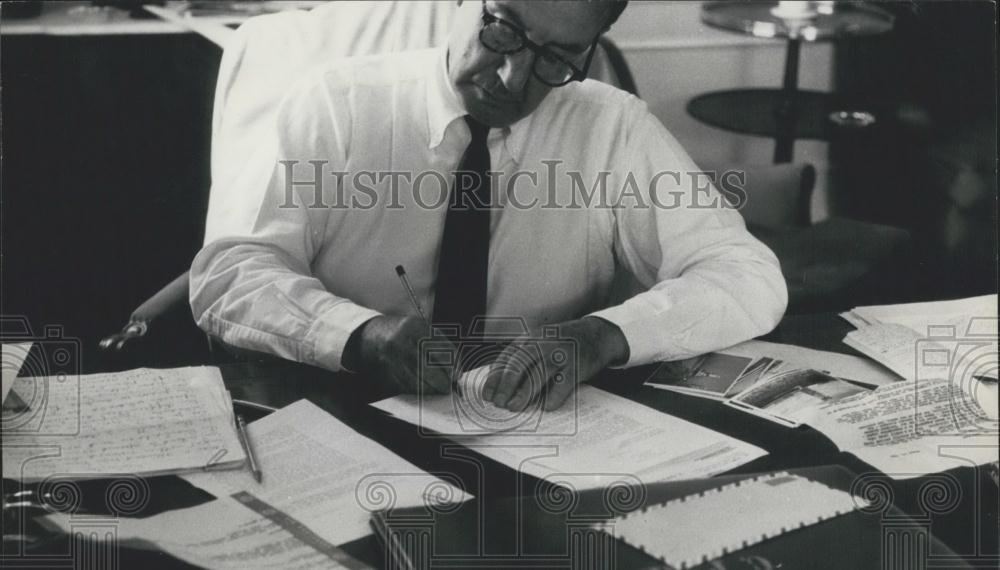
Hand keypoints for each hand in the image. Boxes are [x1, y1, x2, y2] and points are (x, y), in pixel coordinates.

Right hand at [343, 315, 453, 394]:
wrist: (370, 335)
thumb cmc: (402, 333)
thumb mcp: (421, 330)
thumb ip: (439, 345)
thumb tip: (456, 368)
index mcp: (415, 326)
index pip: (440, 349)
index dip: (452, 365)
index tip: (456, 374)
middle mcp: (402, 340)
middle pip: (429, 366)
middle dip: (443, 380)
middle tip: (450, 386)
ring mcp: (392, 355)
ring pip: (418, 377)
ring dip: (432, 387)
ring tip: (440, 389)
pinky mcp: (386, 369)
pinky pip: (406, 383)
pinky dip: (419, 389)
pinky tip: (426, 389)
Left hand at [482, 317, 628, 411]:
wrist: (596, 334)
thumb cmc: (562, 343)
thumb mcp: (539, 342)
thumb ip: (521, 358)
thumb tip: (499, 384)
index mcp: (530, 339)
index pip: (507, 358)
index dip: (495, 378)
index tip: (488, 394)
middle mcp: (543, 344)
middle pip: (519, 365)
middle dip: (506, 386)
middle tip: (499, 403)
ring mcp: (560, 354)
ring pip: (538, 374)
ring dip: (524, 393)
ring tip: (514, 406)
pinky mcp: (577, 366)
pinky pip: (562, 384)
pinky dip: (552, 397)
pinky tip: (545, 406)